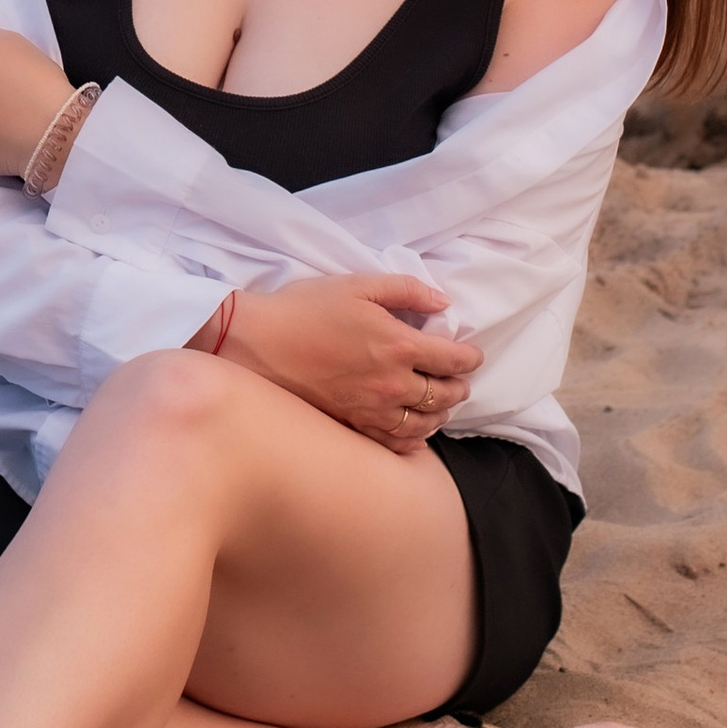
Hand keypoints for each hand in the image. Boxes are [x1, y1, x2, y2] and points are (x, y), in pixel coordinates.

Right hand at [213, 272, 479, 454]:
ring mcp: (371, 410)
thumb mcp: (356, 285)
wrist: (254, 343)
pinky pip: (394, 442)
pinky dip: (412, 439)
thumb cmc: (302, 308)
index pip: (453, 359)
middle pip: (445, 395)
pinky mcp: (351, 425)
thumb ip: (405, 290)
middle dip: (459, 386)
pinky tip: (412, 430)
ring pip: (424, 423)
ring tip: (440, 404)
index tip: (472, 354)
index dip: (470, 357)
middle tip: (459, 379)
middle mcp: (391, 383)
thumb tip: (441, 301)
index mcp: (397, 344)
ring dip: (440, 413)